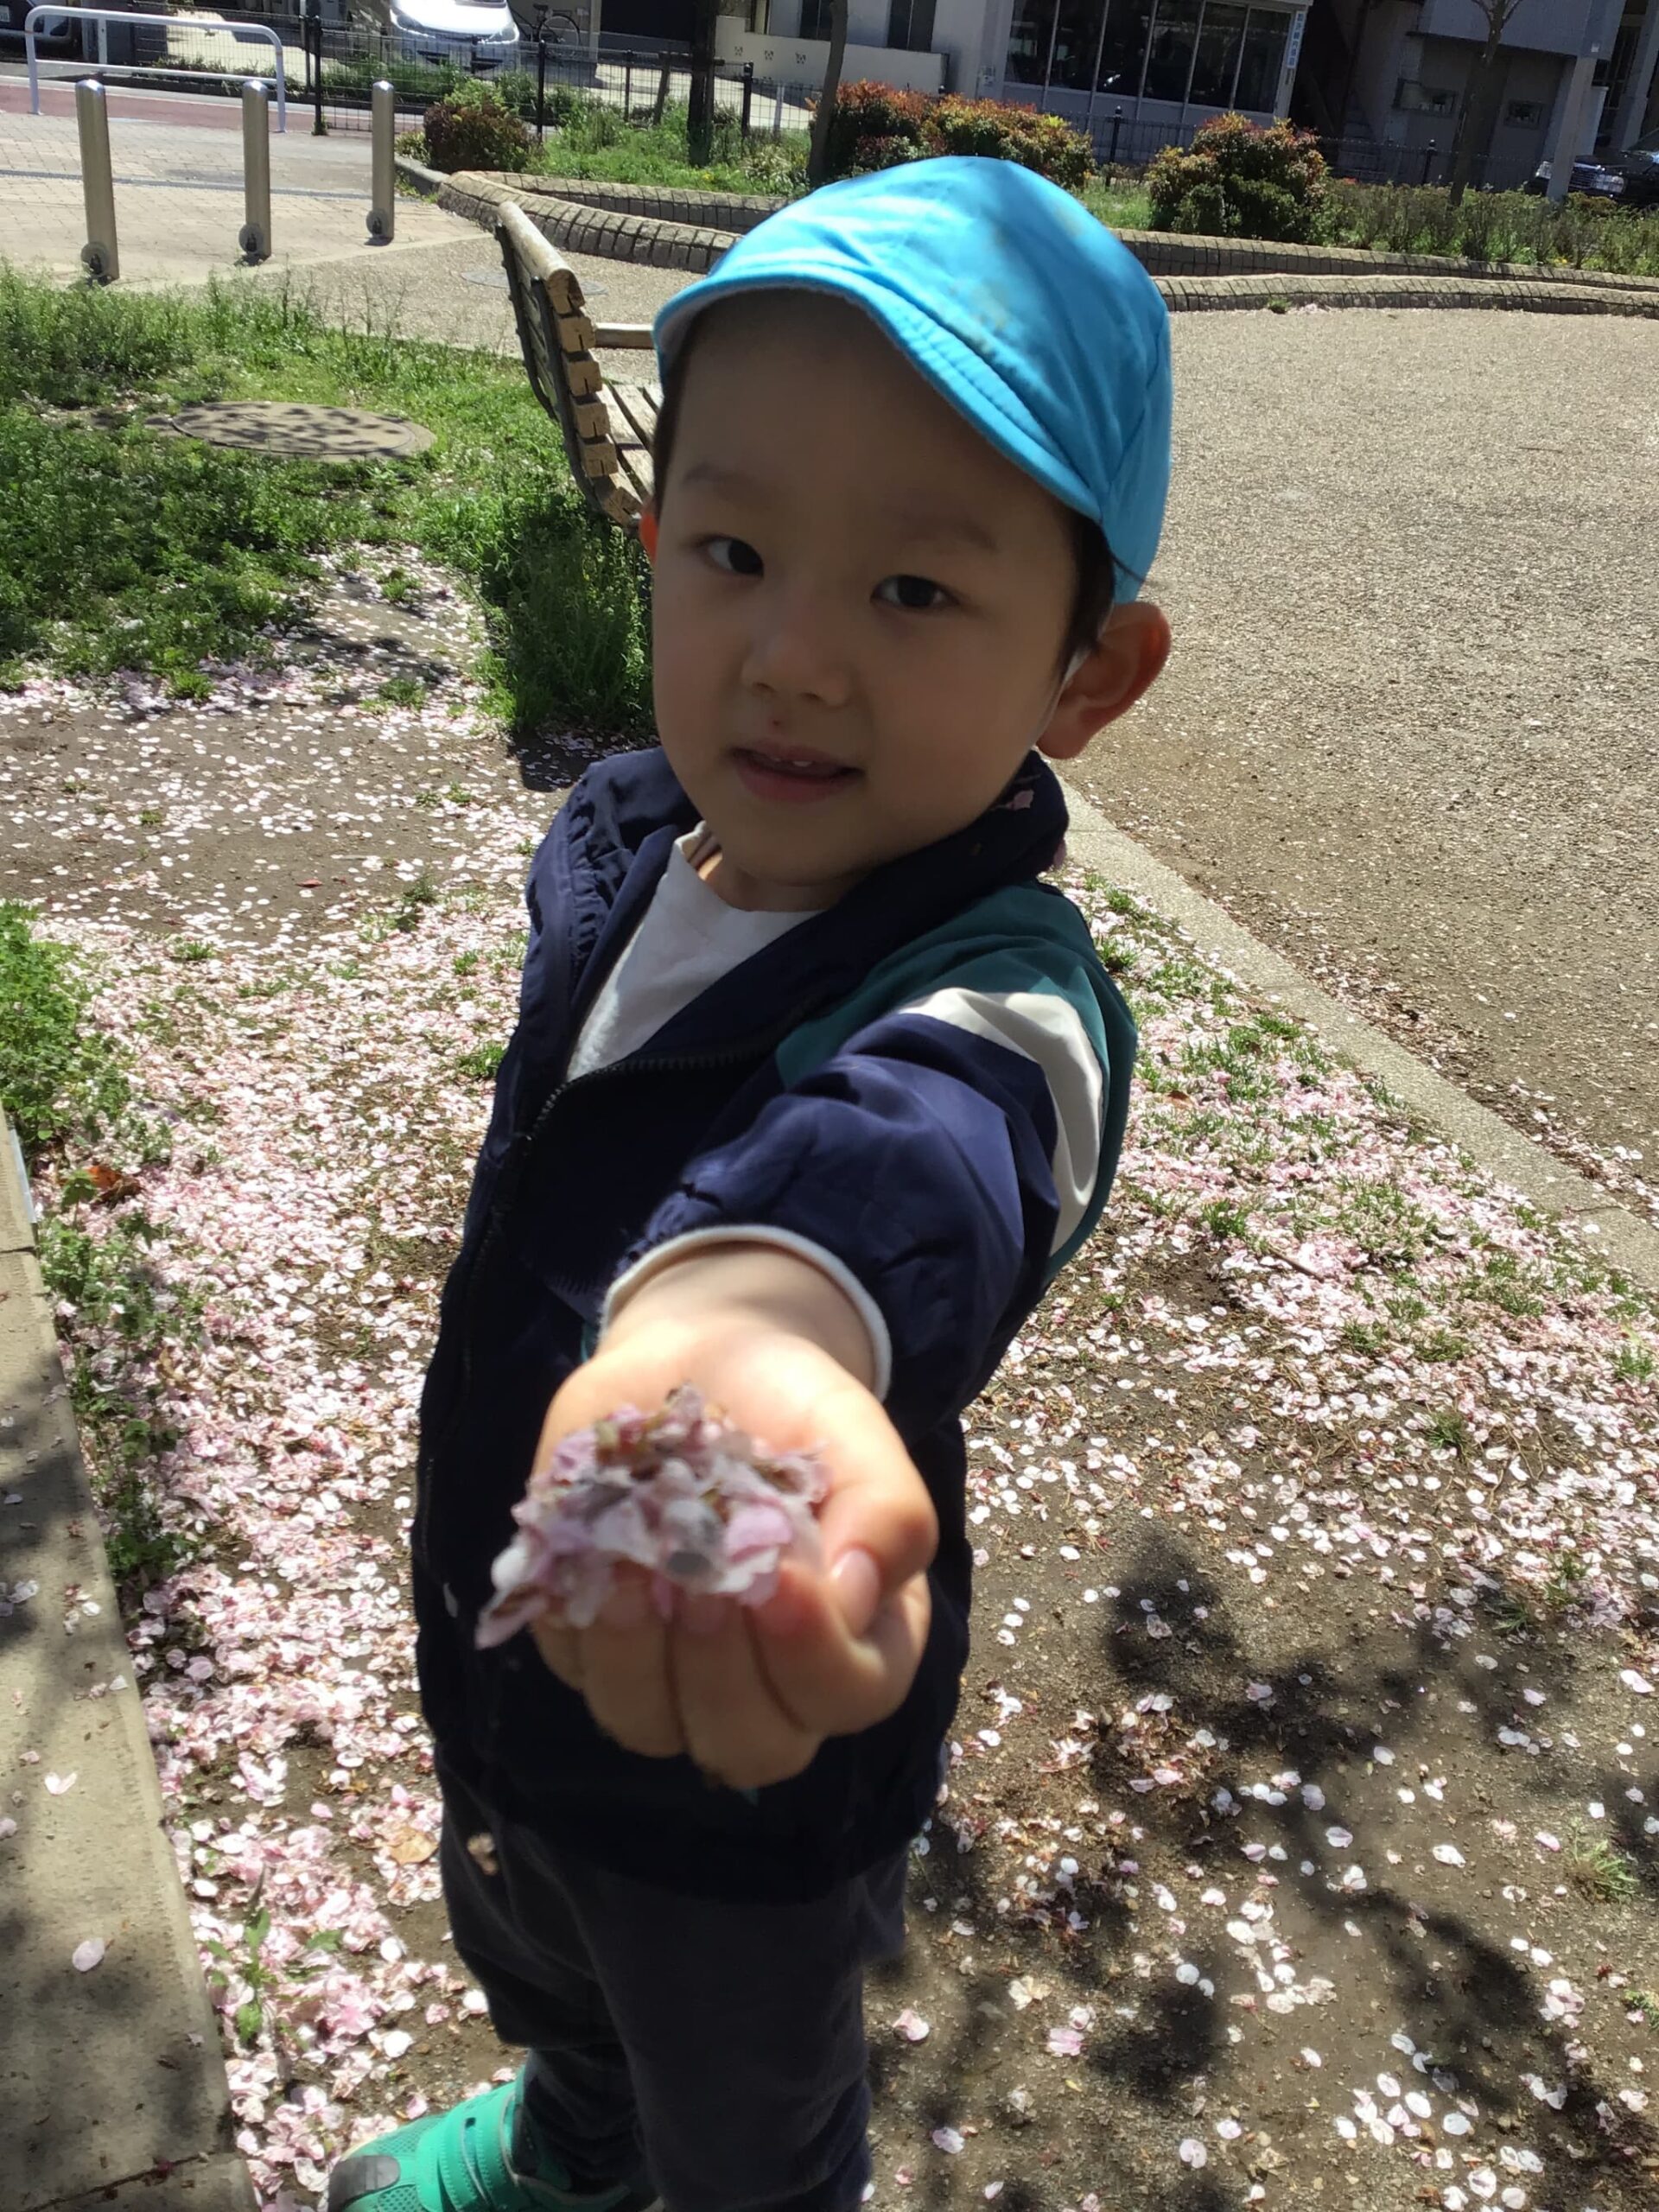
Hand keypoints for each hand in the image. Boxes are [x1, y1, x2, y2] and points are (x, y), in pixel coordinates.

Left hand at [526, 1245, 935, 1791]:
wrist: (701, 1357)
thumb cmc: (796, 1406)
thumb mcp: (857, 1436)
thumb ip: (888, 1513)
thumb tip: (853, 1599)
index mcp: (858, 1636)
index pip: (850, 1696)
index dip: (814, 1658)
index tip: (780, 1578)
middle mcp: (769, 1678)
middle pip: (752, 1745)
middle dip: (721, 1675)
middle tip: (702, 1586)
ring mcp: (674, 1673)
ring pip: (652, 1726)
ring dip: (637, 1659)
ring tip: (632, 1569)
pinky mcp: (593, 1644)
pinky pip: (576, 1671)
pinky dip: (578, 1622)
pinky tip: (592, 1556)